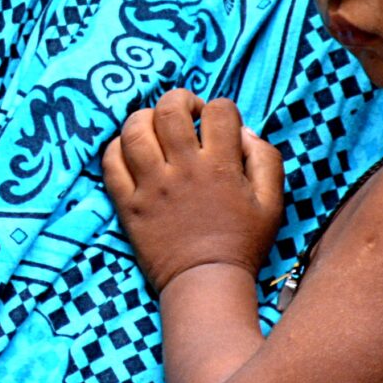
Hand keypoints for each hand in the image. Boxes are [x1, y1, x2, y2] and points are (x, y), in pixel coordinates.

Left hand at [101, 88, 284, 293]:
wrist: (206, 283)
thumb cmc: (242, 243)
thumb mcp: (272, 203)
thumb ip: (266, 160)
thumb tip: (244, 132)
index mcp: (219, 166)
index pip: (218, 111)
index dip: (221, 109)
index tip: (219, 123)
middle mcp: (182, 170)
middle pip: (169, 109)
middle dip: (179, 100)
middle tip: (186, 114)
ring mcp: (151, 186)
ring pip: (134, 130)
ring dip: (144, 118)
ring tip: (155, 127)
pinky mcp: (128, 205)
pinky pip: (111, 163)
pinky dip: (117, 148)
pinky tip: (132, 150)